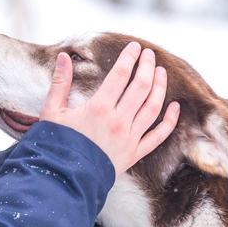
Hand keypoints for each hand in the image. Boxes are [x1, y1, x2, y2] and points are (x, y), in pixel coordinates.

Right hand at [38, 42, 179, 175]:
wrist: (63, 179)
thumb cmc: (55, 144)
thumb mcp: (51, 111)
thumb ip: (60, 82)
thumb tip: (64, 56)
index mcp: (99, 108)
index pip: (120, 74)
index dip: (129, 57)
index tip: (135, 47)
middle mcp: (118, 121)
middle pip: (141, 87)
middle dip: (147, 66)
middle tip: (149, 54)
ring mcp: (129, 138)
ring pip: (153, 107)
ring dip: (160, 87)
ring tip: (161, 72)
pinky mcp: (135, 154)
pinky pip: (158, 136)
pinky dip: (170, 121)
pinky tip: (175, 107)